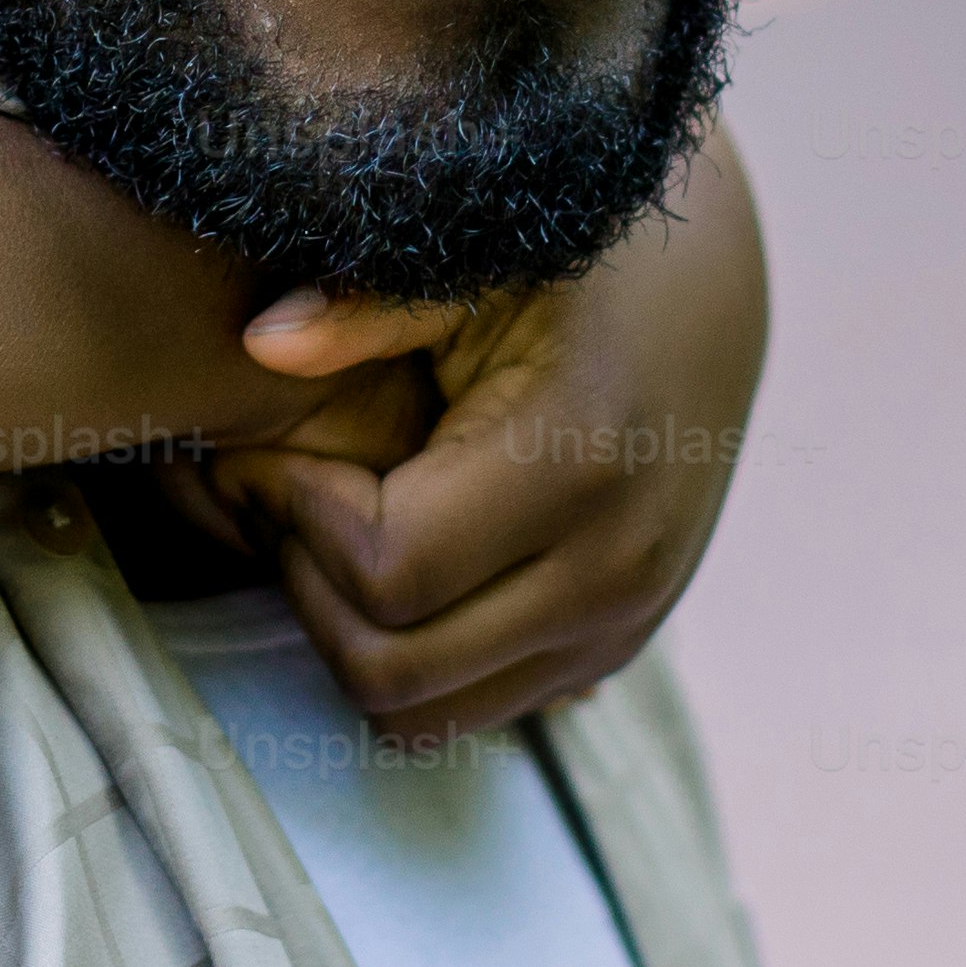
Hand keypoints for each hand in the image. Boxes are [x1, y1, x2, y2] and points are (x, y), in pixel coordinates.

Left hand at [209, 126, 766, 745]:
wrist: (702, 285)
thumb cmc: (573, 248)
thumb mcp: (476, 248)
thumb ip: (371, 297)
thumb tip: (262, 344)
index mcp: (582, 462)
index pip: (387, 572)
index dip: (296, 517)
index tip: (270, 446)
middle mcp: (615, 568)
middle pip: (395, 675)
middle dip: (307, 589)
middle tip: (281, 496)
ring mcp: (621, 624)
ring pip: (425, 718)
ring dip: (349, 637)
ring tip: (328, 526)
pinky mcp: (612, 648)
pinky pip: (471, 707)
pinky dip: (406, 655)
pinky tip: (385, 554)